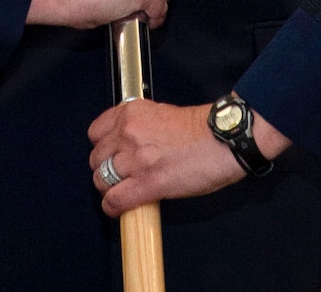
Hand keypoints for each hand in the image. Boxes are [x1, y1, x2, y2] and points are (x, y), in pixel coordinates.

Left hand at [86, 99, 289, 215]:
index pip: (96, 132)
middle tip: (120, 176)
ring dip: (109, 189)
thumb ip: (141, 126)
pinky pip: (114, 200)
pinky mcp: (147, 183)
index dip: (102, 147)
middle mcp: (129, 133)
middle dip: (105, 169)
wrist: (224, 140)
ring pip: (101, 180)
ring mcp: (136, 159)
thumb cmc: (203, 130)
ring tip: (123, 192)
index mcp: (132, 113)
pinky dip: (113, 207)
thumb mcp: (163, 114)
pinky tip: (120, 208)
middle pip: (96, 158)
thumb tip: (128, 145)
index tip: (111, 154)